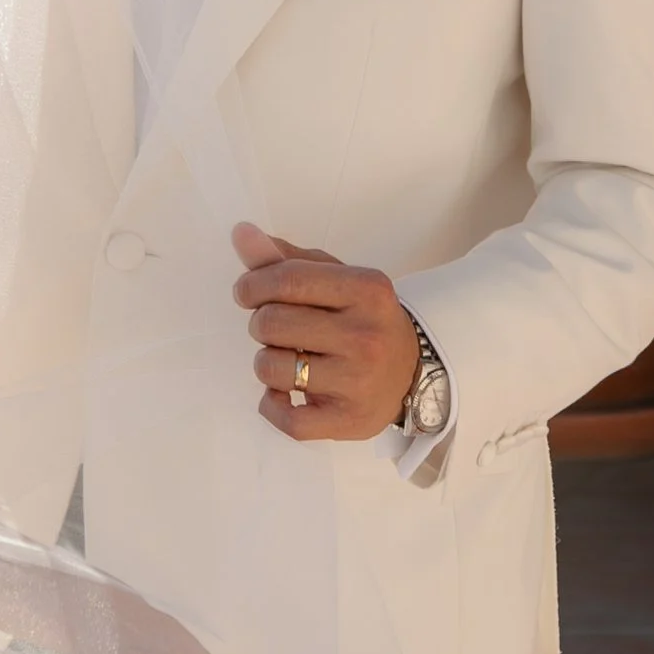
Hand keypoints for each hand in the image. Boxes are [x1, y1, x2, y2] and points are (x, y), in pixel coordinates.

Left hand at [233, 227, 421, 444]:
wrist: (412, 372)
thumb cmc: (361, 318)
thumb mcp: (335, 279)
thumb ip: (286, 259)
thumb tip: (241, 233)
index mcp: (366, 289)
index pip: (288, 279)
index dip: (252, 285)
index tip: (247, 292)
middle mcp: (366, 336)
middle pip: (273, 323)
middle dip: (260, 324)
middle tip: (275, 328)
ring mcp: (359, 382)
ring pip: (272, 369)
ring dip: (266, 363)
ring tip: (286, 358)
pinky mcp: (349, 421)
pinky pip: (287, 420)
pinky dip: (272, 406)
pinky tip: (283, 394)